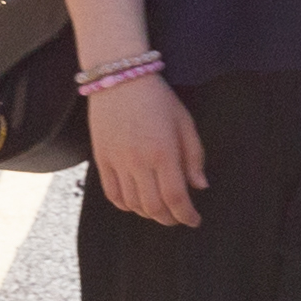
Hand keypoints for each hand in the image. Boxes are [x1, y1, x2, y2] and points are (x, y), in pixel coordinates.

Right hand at [87, 75, 204, 226]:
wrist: (119, 79)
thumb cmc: (158, 99)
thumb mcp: (185, 122)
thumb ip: (194, 156)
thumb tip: (200, 186)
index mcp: (164, 153)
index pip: (176, 197)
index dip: (186, 215)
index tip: (194, 220)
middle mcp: (138, 162)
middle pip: (154, 206)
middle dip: (169, 219)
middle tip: (179, 219)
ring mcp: (117, 162)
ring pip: (132, 204)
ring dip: (148, 214)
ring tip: (161, 211)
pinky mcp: (100, 160)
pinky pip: (112, 194)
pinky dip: (125, 206)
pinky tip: (136, 204)